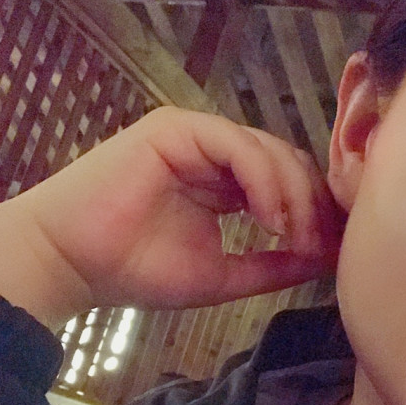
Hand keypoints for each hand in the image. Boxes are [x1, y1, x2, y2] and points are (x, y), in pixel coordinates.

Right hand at [0, 108, 343, 328]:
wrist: (75, 264)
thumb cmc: (140, 271)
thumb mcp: (224, 275)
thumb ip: (273, 266)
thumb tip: (323, 262)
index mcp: (229, 184)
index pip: (288, 184)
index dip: (314, 214)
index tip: (330, 251)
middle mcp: (218, 154)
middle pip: (288, 163)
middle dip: (311, 204)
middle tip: (318, 246)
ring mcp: (198, 137)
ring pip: (269, 151)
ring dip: (291, 195)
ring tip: (296, 238)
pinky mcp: (178, 128)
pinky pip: (238, 147)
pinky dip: (263, 181)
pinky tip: (270, 219)